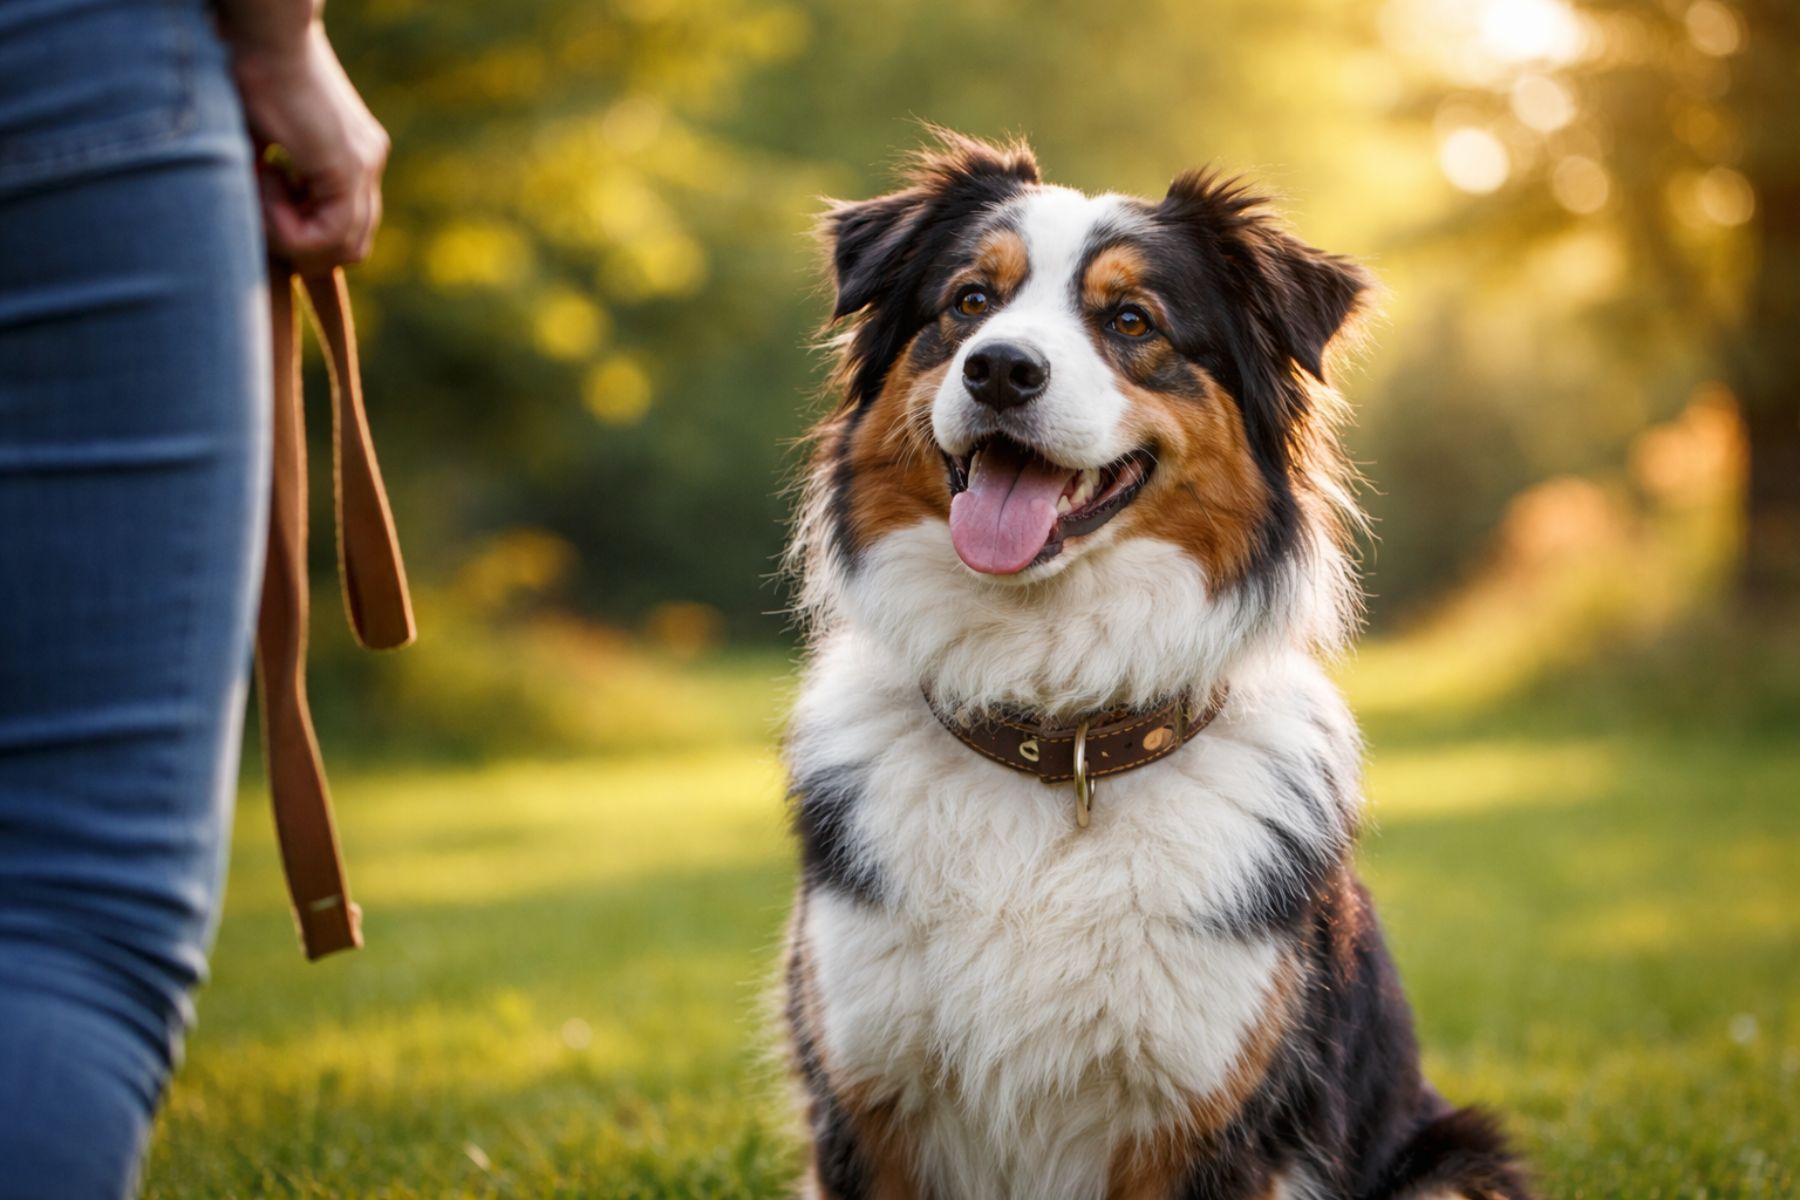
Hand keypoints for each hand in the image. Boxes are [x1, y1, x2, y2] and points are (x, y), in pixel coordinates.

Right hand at [230, 22, 387, 271]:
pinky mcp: (350, 165)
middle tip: (259, 203)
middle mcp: (368, 163)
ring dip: (290, 238)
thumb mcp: (259, 142)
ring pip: (344, 250)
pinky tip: (263, 174)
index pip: (345, 233)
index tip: (262, 196)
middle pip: (350, 249)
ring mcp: (366, 164)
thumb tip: (249, 232)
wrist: (260, 33)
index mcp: (352, 157)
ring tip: (258, 183)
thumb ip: (273, 184)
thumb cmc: (243, 75)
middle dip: (301, 247)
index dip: (302, 239)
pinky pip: (328, 235)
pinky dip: (286, 225)